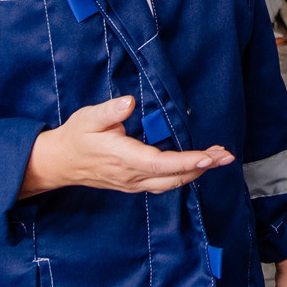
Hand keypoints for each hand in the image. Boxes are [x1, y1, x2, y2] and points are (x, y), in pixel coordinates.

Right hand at [18, 97, 233, 197]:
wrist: (59, 163)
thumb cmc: (75, 137)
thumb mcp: (87, 118)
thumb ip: (109, 110)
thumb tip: (129, 102)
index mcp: (122, 158)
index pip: (160, 163)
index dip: (186, 162)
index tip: (209, 156)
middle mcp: (130, 176)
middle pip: (172, 177)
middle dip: (202, 167)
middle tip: (227, 155)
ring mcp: (132, 183)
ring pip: (170, 183)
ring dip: (196, 172)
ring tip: (218, 158)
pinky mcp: (133, 184)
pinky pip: (163, 184)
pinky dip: (183, 175)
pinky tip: (196, 166)